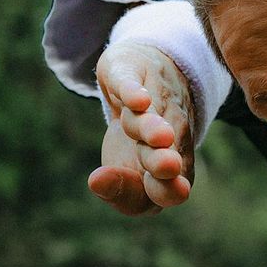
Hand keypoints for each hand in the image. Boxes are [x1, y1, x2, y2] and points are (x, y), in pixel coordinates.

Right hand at [89, 41, 194, 214]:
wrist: (145, 83)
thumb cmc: (134, 142)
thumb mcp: (125, 171)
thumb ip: (120, 189)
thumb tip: (98, 181)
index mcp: (167, 170)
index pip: (168, 189)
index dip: (164, 191)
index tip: (162, 192)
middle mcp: (168, 139)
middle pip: (166, 155)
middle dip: (164, 163)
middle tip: (168, 165)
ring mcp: (153, 103)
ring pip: (153, 119)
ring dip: (153, 128)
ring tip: (160, 135)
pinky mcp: (133, 74)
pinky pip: (133, 82)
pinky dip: (134, 91)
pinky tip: (139, 99)